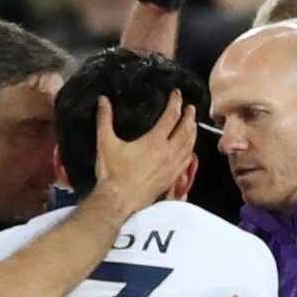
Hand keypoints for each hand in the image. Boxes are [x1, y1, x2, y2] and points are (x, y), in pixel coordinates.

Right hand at [93, 90, 197, 211]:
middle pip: (186, 130)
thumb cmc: (113, 175)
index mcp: (154, 141)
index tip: (177, 95)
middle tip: (191, 108)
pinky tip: (190, 150)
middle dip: (189, 116)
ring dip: (193, 132)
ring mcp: (172, 167)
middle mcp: (167, 153)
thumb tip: (103, 101)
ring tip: (193, 125)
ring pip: (190, 146)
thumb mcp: (105, 143)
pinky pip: (187, 162)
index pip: (171, 116)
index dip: (176, 103)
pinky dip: (191, 151)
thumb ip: (104, 120)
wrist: (119, 201)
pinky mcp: (172, 179)